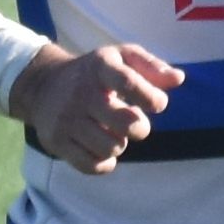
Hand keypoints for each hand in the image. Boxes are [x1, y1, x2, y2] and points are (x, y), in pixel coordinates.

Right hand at [13, 41, 184, 173]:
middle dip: (140, 128)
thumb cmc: (96, 73)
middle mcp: (81, 93)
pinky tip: (103, 149)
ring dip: (120, 144)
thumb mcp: (122, 57)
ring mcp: (66, 120)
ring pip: (110, 147)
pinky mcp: (56, 142)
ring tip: (114, 132)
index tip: (159, 105)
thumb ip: (152, 67)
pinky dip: (105, 163)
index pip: (128, 82)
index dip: (149, 97)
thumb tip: (178, 79)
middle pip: (124, 123)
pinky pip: (91, 166)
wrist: (44, 86)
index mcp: (101, 67)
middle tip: (137, 124)